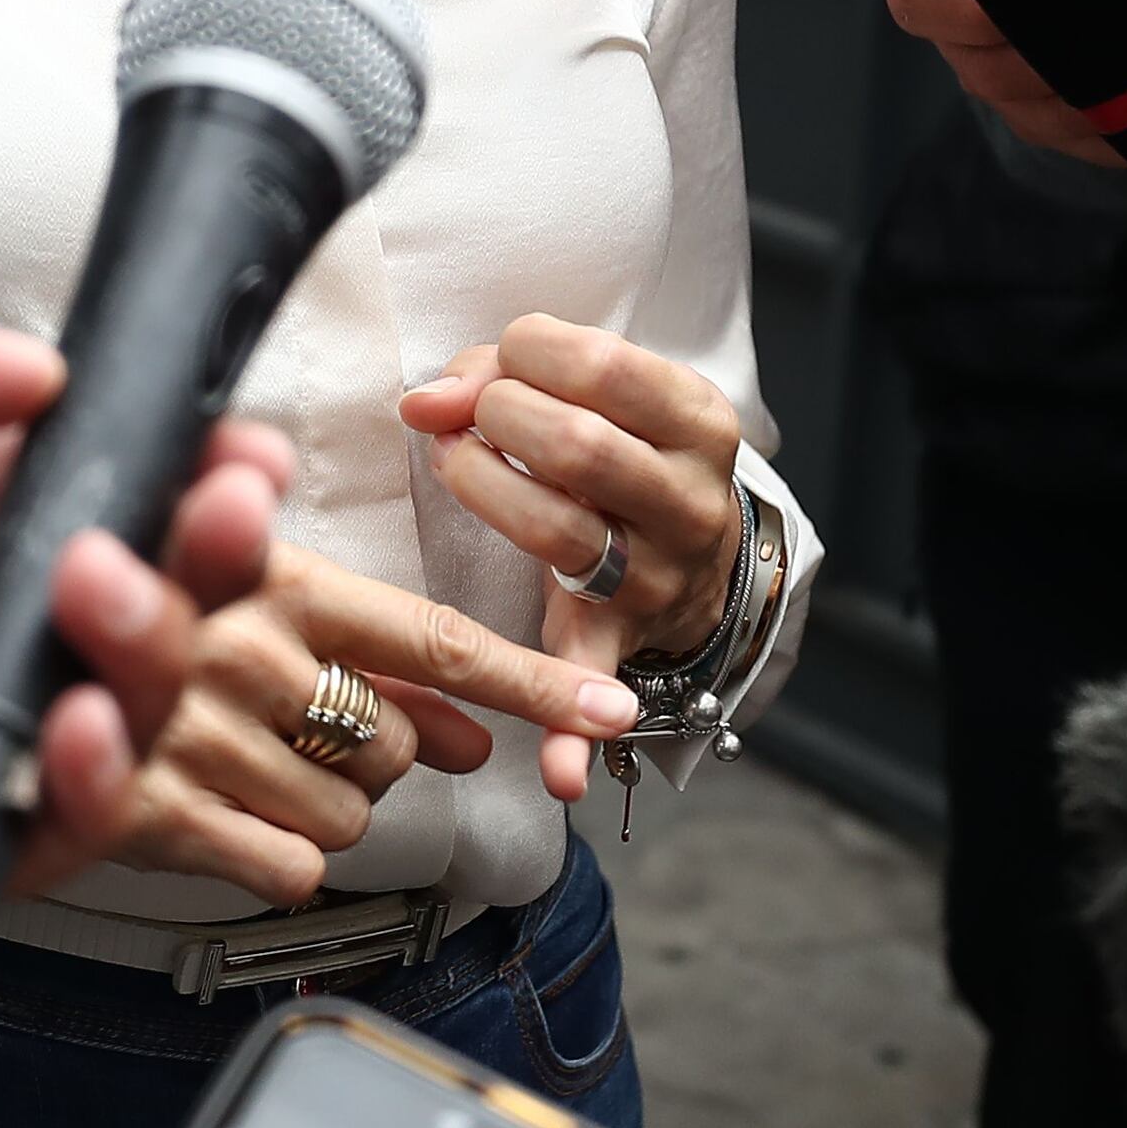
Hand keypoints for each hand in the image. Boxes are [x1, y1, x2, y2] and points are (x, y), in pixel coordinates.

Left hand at [0, 255, 297, 894]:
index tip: (225, 438)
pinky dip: (77, 789)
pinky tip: (73, 726)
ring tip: (110, 589)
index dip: (163, 455)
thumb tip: (37, 363)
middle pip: (109, 584)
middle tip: (222, 512)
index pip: (65, 461)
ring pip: (89, 704)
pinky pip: (5, 823)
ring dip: (153, 651)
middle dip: (203, 551)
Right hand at [101, 537, 649, 902]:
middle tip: (307, 734)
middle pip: (394, 747)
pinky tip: (224, 814)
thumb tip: (466, 728)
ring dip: (319, 808)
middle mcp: (234, 649)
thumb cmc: (129, 639)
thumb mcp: (239, 614)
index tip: (607, 714)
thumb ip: (357, 658)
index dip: (529, 682)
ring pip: (346, 815)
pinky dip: (273, 855)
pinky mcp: (142, 812)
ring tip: (247, 768)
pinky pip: (283, 868)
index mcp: (268, 579)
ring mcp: (186, 732)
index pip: (432, 639)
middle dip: (378, 756)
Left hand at [400, 316, 752, 793]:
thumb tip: (428, 397)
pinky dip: (576, 736)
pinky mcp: (616, 641)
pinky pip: (592, 685)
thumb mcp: (601, 395)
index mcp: (698, 424)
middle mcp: (689, 503)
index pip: (605, 365)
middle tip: (472, 419)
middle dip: (499, 416)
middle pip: (580, 447)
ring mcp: (658, 578)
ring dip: (486, 490)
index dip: (526, 352)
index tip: (499, 365)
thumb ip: (509, 374)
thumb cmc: (621, 449)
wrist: (697, 554)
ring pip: (560, 534)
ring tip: (457, 464)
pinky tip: (558, 775)